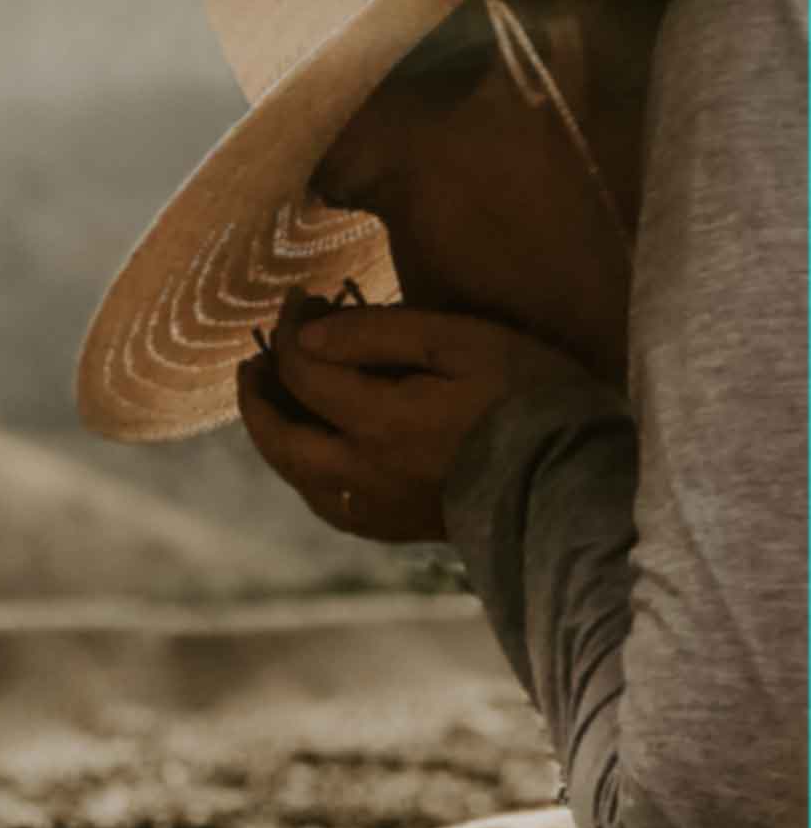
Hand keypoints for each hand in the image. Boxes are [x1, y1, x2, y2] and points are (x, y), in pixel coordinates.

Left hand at [236, 293, 592, 540]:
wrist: (576, 482)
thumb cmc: (529, 397)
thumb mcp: (461, 343)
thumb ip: (379, 334)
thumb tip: (307, 335)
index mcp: (379, 422)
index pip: (303, 371)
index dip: (289, 329)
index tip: (298, 298)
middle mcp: (364, 473)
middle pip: (281, 439)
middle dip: (257, 398)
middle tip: (250, 363)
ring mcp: (377, 508)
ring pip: (298, 477)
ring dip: (274, 437)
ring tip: (272, 401)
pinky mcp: (395, 529)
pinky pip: (328, 504)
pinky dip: (305, 473)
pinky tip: (313, 453)